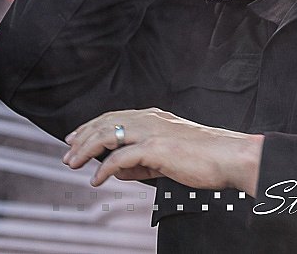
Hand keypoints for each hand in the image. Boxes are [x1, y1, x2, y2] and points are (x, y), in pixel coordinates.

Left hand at [62, 108, 263, 195]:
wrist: (229, 157)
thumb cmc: (206, 158)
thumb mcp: (168, 157)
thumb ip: (142, 161)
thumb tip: (117, 171)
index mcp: (156, 118)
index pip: (115, 116)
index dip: (91, 126)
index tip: (75, 137)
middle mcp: (151, 120)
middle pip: (106, 122)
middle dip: (82, 137)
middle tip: (67, 153)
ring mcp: (153, 132)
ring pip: (107, 134)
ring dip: (86, 150)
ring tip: (73, 163)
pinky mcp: (156, 148)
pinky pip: (120, 158)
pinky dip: (105, 169)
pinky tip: (97, 179)